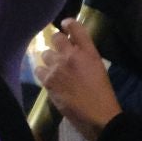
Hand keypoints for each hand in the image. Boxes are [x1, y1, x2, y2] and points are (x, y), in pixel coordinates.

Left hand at [37, 18, 124, 140]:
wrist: (98, 116)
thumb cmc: (103, 95)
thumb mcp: (98, 69)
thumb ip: (85, 56)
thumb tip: (72, 48)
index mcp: (89, 52)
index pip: (76, 28)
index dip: (68, 24)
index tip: (65, 25)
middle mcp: (71, 55)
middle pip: (55, 37)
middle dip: (57, 43)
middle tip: (60, 52)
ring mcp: (57, 67)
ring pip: (45, 53)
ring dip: (50, 60)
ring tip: (56, 70)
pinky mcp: (47, 79)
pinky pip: (38, 69)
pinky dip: (43, 73)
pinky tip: (50, 80)